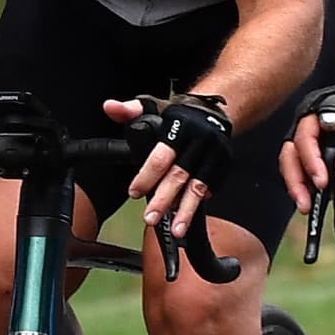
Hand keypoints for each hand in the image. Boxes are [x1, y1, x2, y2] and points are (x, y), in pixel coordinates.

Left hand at [110, 91, 236, 246]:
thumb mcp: (153, 105)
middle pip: (179, 175)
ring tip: (177, 229)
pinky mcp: (224, 164)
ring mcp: (215, 154)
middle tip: (151, 219)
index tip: (134, 192)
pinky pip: (212, 187)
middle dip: (164, 199)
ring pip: (198, 186)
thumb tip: (110, 108)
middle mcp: (199, 141)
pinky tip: (188, 216)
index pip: (161, 156)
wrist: (215, 110)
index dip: (147, 176)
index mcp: (179, 127)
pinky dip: (200, 202)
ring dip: (187, 210)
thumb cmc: (180, 113)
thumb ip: (130, 110)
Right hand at [285, 55, 334, 208]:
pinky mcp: (316, 152)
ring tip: (306, 206)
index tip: (322, 182)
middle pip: (291, 152)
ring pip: (292, 162)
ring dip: (297, 185)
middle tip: (306, 203)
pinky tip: (313, 199)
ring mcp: (310, 140)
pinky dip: (305, 184)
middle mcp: (308, 125)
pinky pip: (302, 168)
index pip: (305, 137)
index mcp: (318, 112)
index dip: (311, 160)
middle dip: (296, 179)